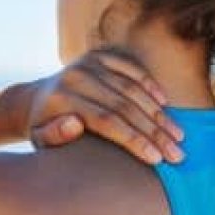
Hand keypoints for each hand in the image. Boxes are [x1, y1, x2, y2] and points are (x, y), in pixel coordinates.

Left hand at [18, 47, 184, 164]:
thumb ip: (54, 136)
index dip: (134, 140)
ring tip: (178, 136)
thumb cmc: (43, 128)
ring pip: (132, 88)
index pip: (107, 121)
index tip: (157, 159)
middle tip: (177, 154)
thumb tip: (74, 124)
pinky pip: (131, 68)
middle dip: (154, 132)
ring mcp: (89, 62)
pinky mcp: (99, 55)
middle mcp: (77, 76)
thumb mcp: (40, 139)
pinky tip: (166, 104)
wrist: (36, 99)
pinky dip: (150, 84)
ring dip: (159, 113)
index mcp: (62, 99)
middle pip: (124, 106)